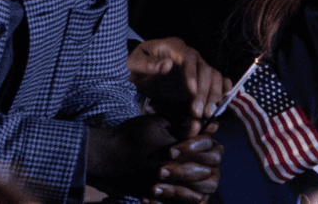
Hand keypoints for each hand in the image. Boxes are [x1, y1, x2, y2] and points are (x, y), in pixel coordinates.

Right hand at [87, 114, 221, 202]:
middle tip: (211, 165)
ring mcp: (161, 182)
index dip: (209, 145)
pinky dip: (187, 199)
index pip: (207, 147)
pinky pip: (174, 201)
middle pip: (205, 170)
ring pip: (193, 189)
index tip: (209, 143)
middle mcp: (171, 166)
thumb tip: (204, 124)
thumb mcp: (158, 121)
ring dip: (202, 186)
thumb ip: (182, 123)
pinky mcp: (151, 193)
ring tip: (208, 182)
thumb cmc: (132, 134)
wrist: (106, 154)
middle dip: (210, 166)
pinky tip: (195, 198)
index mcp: (176, 145)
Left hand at [128, 38, 231, 136]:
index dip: (192, 74)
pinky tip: (221, 105)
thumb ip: (148, 63)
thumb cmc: (135, 65)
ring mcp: (199, 68)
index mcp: (175, 47)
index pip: (189, 57)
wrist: (139, 72)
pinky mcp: (201, 80)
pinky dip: (224, 91)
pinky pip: (219, 82)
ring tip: (206, 114)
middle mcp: (192, 56)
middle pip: (206, 70)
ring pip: (215, 77)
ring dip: (214, 95)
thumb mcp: (134, 62)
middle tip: (198, 112)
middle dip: (204, 92)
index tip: (191, 91)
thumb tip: (167, 64)